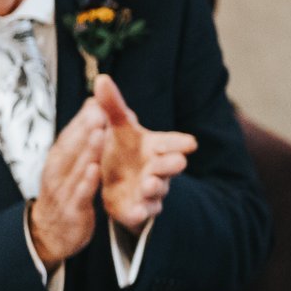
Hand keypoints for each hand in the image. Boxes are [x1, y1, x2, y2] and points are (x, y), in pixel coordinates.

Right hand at [30, 99, 108, 263]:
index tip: (96, 102)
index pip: (68, 137)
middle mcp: (56, 174)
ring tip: (99, 133)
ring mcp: (63, 192)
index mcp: (57, 161)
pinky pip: (80, 195)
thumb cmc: (64, 191)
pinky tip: (95, 170)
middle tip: (99, 111)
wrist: (50, 233)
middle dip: (84, 130)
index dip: (81, 120)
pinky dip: (86, 182)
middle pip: (70, 149)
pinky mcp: (73, 210)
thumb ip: (80, 135)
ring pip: (76, 169)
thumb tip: (92, 102)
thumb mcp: (68, 163)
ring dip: (87, 151)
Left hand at [95, 75, 194, 232]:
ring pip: (159, 189)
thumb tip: (101, 77)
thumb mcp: (117, 128)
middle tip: (177, 163)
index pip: (175, 142)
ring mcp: (151, 188)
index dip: (181, 143)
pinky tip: (136, 212)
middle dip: (172, 164)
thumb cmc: (122, 150)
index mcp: (156, 145)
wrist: (114, 182)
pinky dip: (141, 212)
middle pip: (172, 165)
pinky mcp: (139, 208)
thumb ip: (111, 105)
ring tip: (150, 185)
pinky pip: (144, 212)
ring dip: (156, 187)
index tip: (190, 143)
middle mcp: (158, 167)